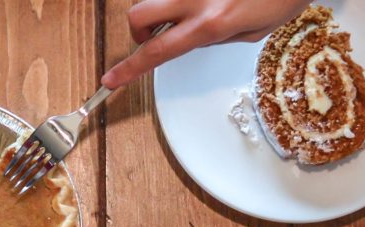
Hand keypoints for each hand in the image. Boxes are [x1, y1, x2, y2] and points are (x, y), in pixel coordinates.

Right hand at [101, 0, 310, 88]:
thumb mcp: (253, 31)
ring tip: (196, 9)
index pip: (158, 52)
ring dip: (168, 7)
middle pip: (139, 15)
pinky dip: (186, 1)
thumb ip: (215, 36)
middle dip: (140, 29)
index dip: (130, 69)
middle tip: (158, 34)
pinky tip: (215, 0)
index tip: (111, 80)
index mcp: (211, 22)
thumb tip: (193, 37)